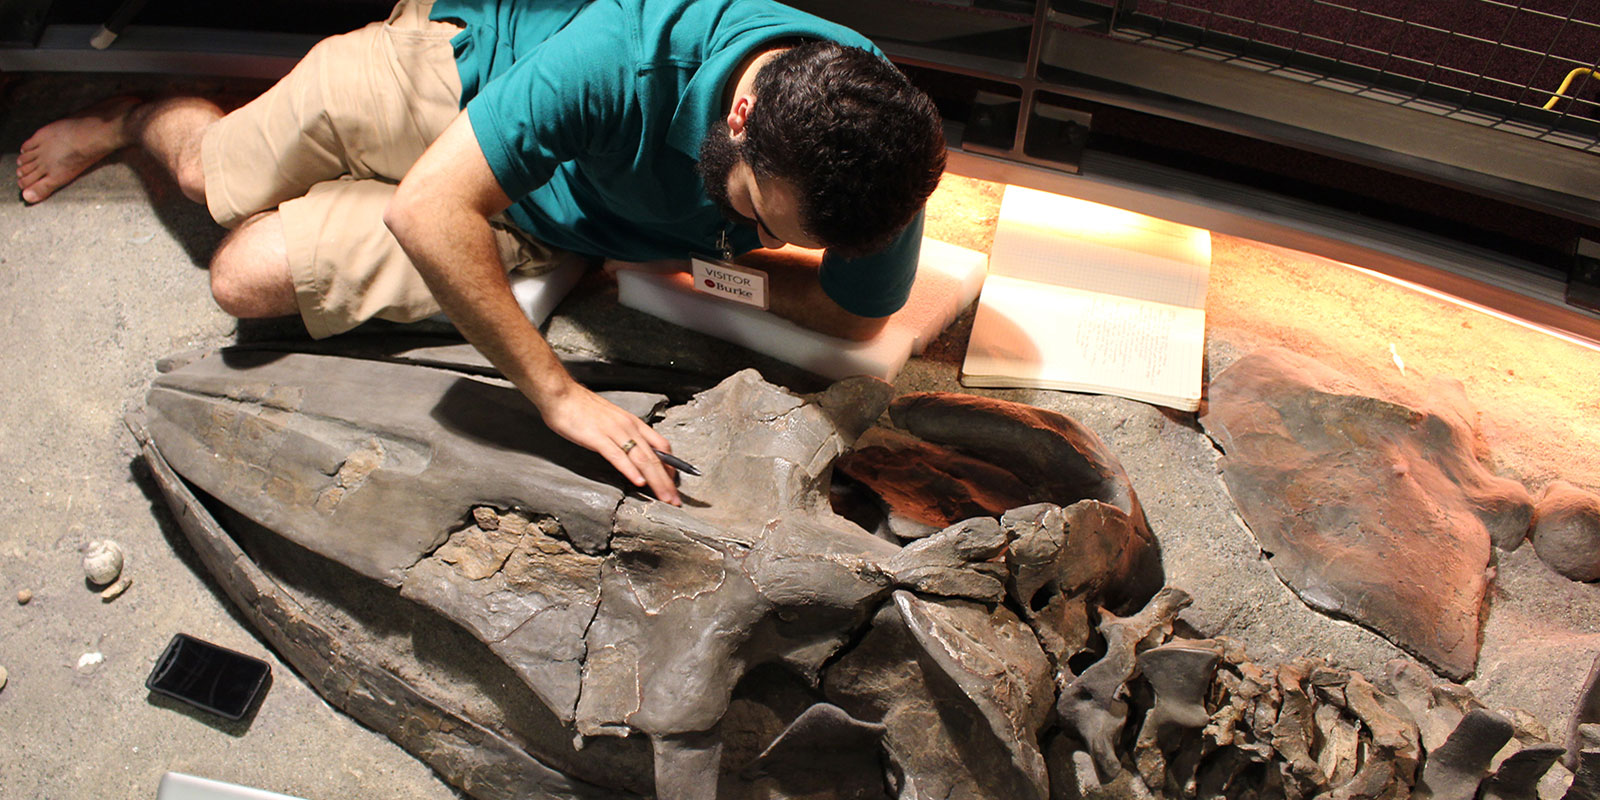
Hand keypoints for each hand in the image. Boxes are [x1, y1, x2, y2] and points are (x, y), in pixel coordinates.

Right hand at [537, 380, 680, 504]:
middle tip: (675, 501)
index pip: (662, 447)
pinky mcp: (598, 438)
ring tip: (664, 497)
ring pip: (642, 459)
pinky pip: (618, 456)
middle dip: (667, 482)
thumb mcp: (613, 421)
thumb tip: (635, 452)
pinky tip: (638, 482)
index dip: (671, 468)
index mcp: (634, 424)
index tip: (674, 485)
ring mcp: (614, 432)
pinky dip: (630, 470)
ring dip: (656, 481)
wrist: (562, 394)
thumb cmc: (583, 408)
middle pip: (655, 458)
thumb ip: (626, 436)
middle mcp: (629, 427)